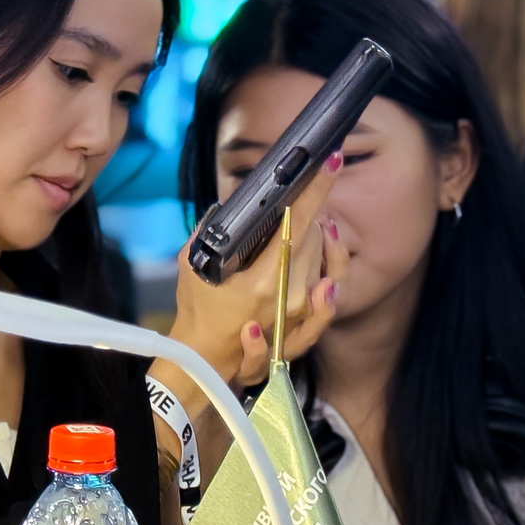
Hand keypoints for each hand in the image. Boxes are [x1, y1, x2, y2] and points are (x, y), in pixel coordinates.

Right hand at [168, 155, 349, 388]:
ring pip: (326, 261)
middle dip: (311, 212)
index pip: (299, 225)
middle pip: (316, 239)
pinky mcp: (306, 326)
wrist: (205, 361)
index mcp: (264, 281)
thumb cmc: (198, 315)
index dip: (316, 190)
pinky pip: (330, 294)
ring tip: (315, 225)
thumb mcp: (193, 267)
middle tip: (300, 198)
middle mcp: (289, 297)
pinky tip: (327, 259)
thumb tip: (226, 208)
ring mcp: (301, 314)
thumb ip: (208, 233)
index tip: (331, 163)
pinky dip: (331, 271)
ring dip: (321, 239)